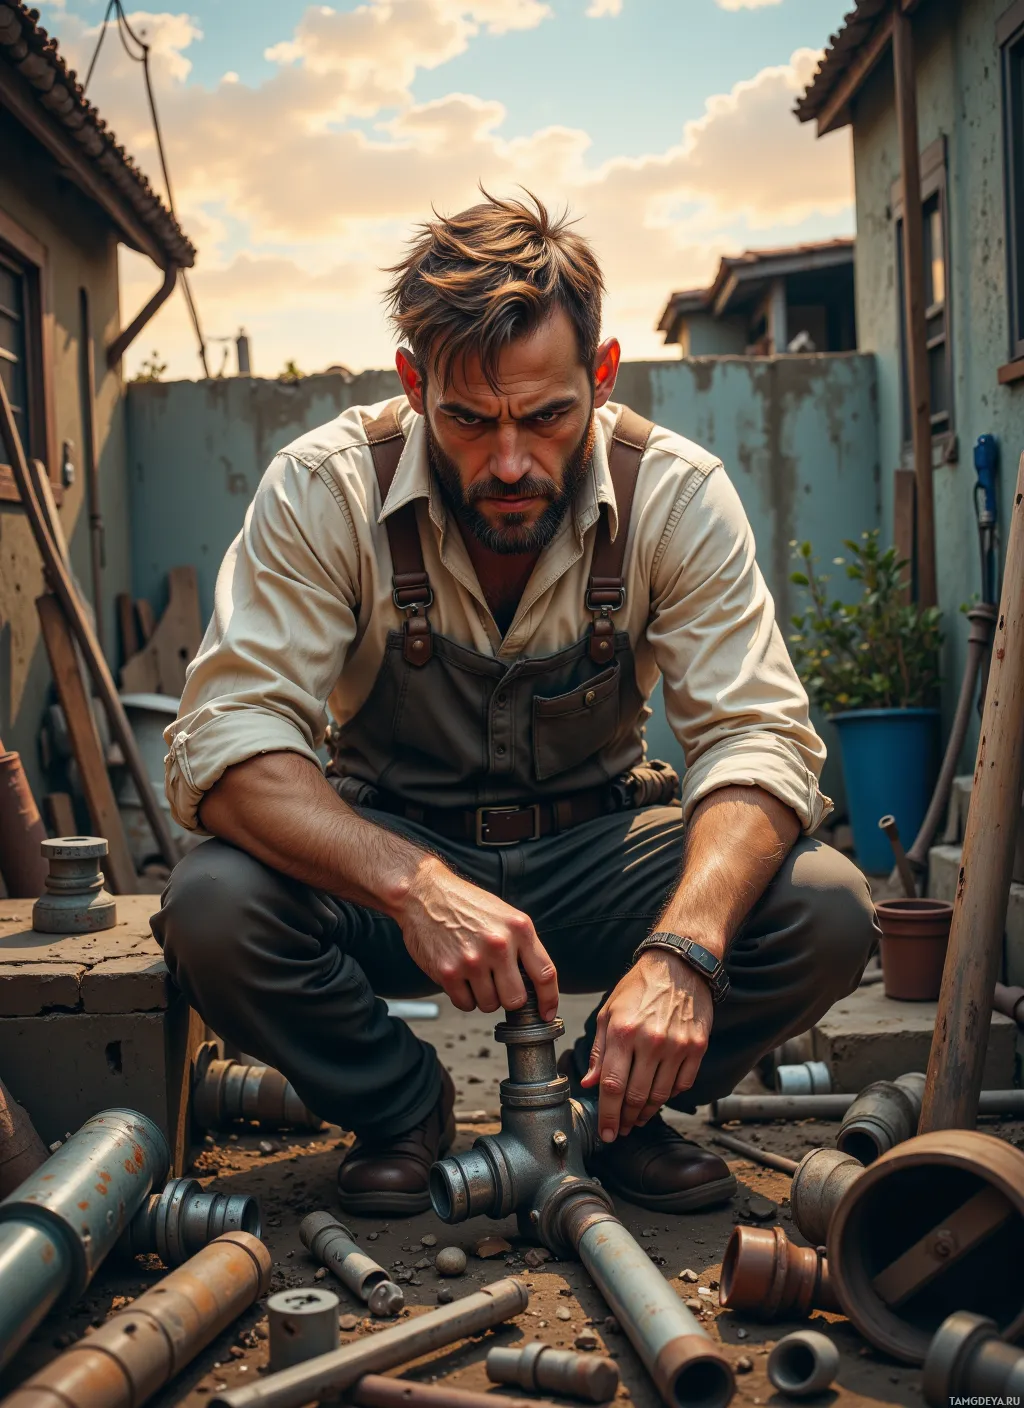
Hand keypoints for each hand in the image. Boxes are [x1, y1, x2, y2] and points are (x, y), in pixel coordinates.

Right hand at [396, 858, 558, 1018]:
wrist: (424, 893)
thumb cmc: (465, 904)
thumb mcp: (505, 915)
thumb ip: (522, 945)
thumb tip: (534, 983)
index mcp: (519, 928)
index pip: (545, 974)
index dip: (549, 1000)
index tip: (546, 1013)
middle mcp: (499, 945)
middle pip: (516, 999)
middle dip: (508, 998)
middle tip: (498, 985)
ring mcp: (473, 960)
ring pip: (490, 1005)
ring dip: (484, 997)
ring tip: (474, 973)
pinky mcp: (448, 972)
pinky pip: (465, 1004)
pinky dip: (464, 997)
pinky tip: (459, 977)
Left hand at [581, 949, 712, 1142]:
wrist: (679, 966)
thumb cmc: (639, 988)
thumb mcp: (609, 1013)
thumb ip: (599, 1051)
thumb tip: (590, 1083)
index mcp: (623, 1032)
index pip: (613, 1086)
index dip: (609, 1115)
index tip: (607, 1133)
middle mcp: (651, 1041)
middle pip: (636, 1096)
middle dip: (627, 1119)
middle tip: (622, 1129)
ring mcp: (677, 1046)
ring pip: (660, 1095)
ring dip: (647, 1112)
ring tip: (638, 1118)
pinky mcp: (697, 1047)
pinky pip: (683, 1084)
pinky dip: (670, 1095)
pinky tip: (659, 1096)